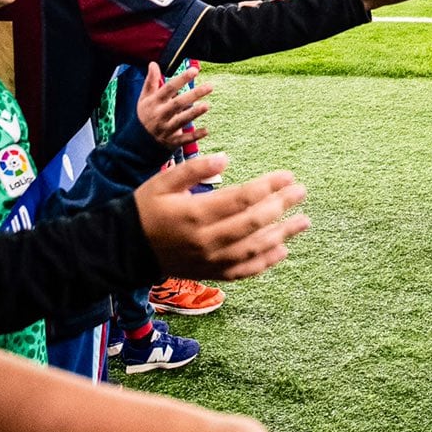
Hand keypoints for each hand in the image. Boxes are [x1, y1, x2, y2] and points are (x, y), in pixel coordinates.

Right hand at [133, 155, 310, 280]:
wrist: (126, 249)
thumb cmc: (146, 209)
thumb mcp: (163, 182)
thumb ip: (194, 169)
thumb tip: (226, 158)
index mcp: (195, 214)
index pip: (241, 199)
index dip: (268, 187)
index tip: (288, 176)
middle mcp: (206, 240)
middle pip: (253, 223)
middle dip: (281, 206)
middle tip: (302, 192)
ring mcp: (210, 260)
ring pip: (254, 249)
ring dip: (282, 234)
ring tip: (304, 221)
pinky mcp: (210, 273)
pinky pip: (243, 271)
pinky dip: (265, 262)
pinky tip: (283, 249)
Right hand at [135, 62, 210, 147]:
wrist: (137, 142)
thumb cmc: (145, 115)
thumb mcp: (144, 98)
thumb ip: (150, 81)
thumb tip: (153, 63)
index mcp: (154, 102)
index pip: (169, 88)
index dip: (181, 79)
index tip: (195, 70)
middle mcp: (160, 115)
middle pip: (178, 104)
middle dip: (194, 95)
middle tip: (210, 86)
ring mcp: (166, 129)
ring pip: (181, 120)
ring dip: (194, 113)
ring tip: (207, 105)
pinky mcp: (171, 142)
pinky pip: (184, 139)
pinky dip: (195, 136)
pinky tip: (206, 130)